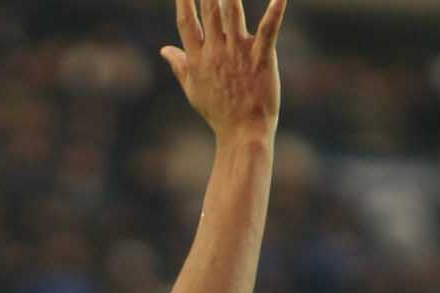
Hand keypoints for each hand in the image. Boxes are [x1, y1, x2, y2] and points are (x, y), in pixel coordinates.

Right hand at [162, 0, 285, 140]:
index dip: (184, 0)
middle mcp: (216, 53)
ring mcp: (239, 54)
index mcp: (198, 59)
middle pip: (210, 11)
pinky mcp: (261, 58)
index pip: (186, 22)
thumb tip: (164, 49)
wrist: (243, 133)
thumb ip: (179, 65)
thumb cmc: (218, 112)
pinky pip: (268, 30)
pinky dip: (275, 12)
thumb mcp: (193, 89)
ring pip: (233, 14)